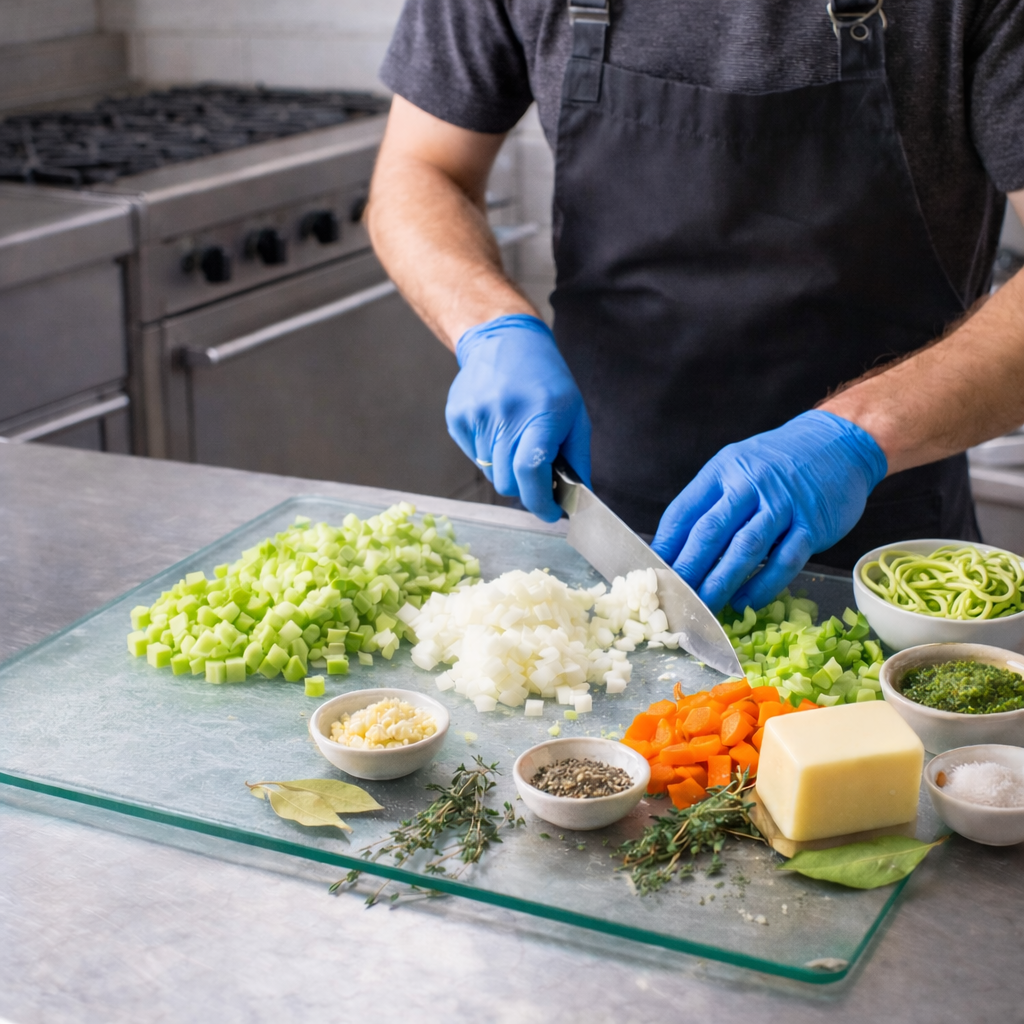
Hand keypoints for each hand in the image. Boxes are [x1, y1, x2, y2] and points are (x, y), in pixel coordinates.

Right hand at [446, 314, 590, 521]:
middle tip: (535, 473)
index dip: (540, 502)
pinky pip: (474, 456)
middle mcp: (504, 414)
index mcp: (540, 413)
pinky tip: (498, 428)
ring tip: (516, 438)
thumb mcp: (575, 414)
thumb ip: (578, 460)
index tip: (550, 512)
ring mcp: (476, 415)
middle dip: (524, 487)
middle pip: (507, 483)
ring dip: (505, 467)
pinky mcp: (457, 417)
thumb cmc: (545, 380)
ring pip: (490, 473)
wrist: (503, 341)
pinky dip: (488, 454)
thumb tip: (579, 499)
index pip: (530, 472)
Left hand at [651, 411, 887, 612]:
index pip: (685, 512)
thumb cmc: (780, 462)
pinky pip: (784, 561)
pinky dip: (763, 585)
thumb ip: (712, 502)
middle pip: (710, 533)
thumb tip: (678, 547)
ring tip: (703, 608)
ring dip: (721, 583)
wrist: (839, 443)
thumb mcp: (738, 467)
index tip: (652, 572)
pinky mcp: (812, 525)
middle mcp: (751, 485)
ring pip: (745, 549)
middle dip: (688, 570)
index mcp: (724, 470)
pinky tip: (745, 602)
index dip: (666, 546)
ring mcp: (783, 505)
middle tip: (673, 598)